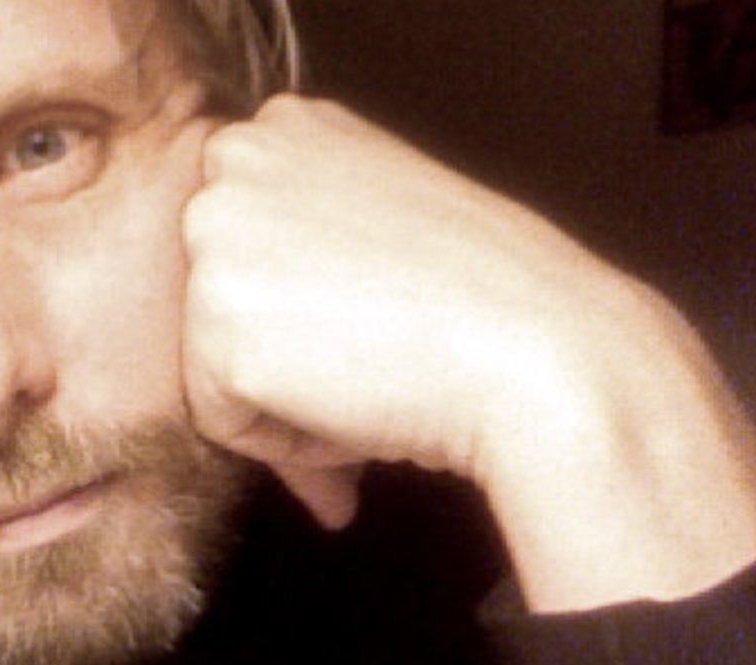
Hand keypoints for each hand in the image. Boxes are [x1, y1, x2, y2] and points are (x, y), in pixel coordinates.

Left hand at [182, 95, 755, 609]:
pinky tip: (356, 413)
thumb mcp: (385, 231)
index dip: (301, 316)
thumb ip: (309, 254)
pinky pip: (221, 420)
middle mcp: (236, 163)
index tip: (368, 334)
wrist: (543, 357)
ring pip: (213, 366)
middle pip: (217, 307)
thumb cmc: (491, 305)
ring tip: (374, 393)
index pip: (243, 254)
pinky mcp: (216, 323)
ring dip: (287, 405)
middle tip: (371, 386)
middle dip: (284, 366)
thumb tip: (266, 331)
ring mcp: (217, 237)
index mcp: (285, 129)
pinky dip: (282, 443)